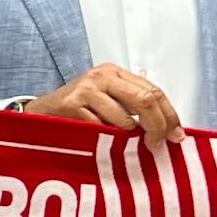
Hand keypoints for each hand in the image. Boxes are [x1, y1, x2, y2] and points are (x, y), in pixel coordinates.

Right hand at [25, 63, 184, 142]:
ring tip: (119, 144)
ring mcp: (85, 89)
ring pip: (125, 120)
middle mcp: (101, 76)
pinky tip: (99, 142)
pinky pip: (102, 130)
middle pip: (145, 99)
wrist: (39, 113)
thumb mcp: (107, 99)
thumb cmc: (76, 110)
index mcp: (114, 72)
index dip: (170, 115)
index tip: (176, 135)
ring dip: (127, 138)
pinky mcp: (71, 106)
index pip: (154, 91)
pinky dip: (105, 141)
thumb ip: (134, 107)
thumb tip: (169, 130)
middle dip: (158, 126)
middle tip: (158, 144)